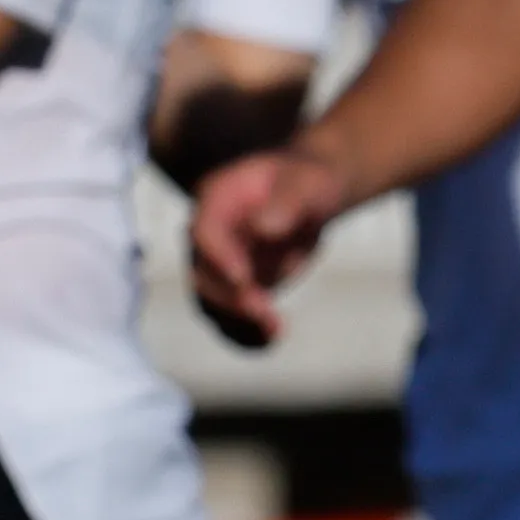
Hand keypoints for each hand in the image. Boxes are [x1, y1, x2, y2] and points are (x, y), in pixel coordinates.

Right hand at [186, 143, 357, 347]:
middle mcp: (211, 233)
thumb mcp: (308, 184)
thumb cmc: (310, 182)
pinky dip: (249, 329)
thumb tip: (264, 228)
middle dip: (231, 295)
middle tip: (264, 312)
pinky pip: (234, 313)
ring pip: (214, 300)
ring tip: (274, 329)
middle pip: (203, 272)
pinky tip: (273, 336)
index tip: (244, 278)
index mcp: (218, 197)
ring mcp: (221, 262)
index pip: (204, 231)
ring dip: (239, 318)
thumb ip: (288, 202)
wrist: (315, 197)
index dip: (219, 257)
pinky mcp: (238, 286)